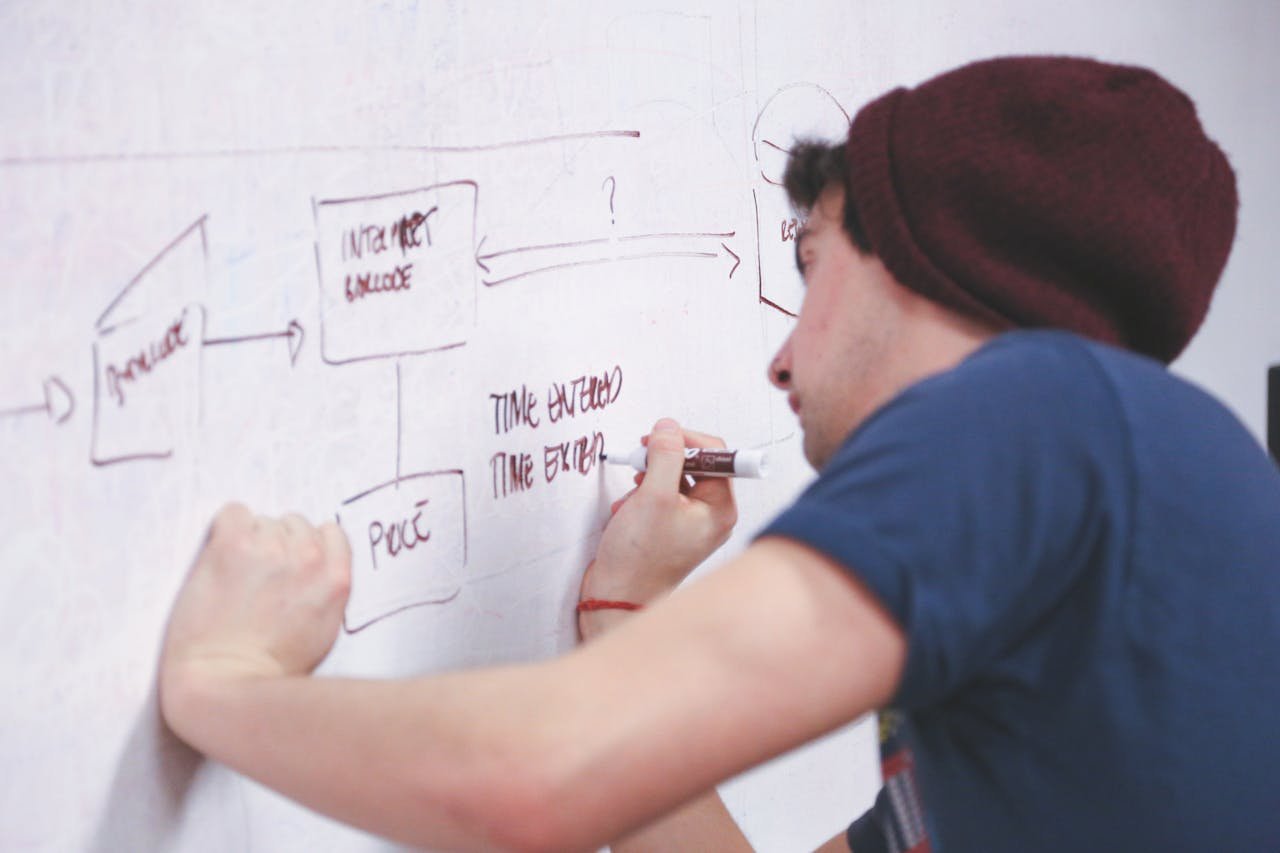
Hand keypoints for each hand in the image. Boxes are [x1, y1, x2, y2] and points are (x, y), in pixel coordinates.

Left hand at [160, 503, 351, 706]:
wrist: (226, 681)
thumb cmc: (272, 668)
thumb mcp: (324, 629)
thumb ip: (327, 588)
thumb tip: (314, 563)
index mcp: (335, 578)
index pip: (330, 532)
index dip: (307, 548)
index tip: (290, 565)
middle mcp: (308, 557)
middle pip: (295, 524)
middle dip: (278, 545)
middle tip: (258, 577)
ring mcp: (270, 549)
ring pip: (263, 520)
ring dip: (251, 540)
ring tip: (236, 575)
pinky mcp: (232, 546)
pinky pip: (234, 512)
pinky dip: (226, 529)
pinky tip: (220, 557)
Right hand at [579, 419, 737, 638]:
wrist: (616, 596)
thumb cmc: (639, 557)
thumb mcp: (653, 496)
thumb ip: (665, 455)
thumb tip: (669, 427)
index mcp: (720, 508)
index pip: (716, 454)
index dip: (686, 441)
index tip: (658, 438)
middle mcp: (712, 515)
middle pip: (695, 464)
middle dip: (662, 461)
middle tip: (639, 463)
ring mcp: (692, 523)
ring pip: (674, 478)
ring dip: (648, 479)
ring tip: (632, 495)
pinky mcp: (671, 528)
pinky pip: (662, 496)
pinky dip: (642, 496)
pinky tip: (627, 510)